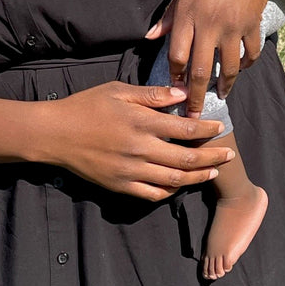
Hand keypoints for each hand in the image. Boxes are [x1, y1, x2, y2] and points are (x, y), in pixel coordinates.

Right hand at [45, 82, 235, 200]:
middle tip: (229, 155)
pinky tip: (181, 184)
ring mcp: (130, 171)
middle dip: (213, 157)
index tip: (220, 127)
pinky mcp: (120, 186)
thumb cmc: (86, 106)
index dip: (207, 130)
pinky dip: (171, 191)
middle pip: (187, 158)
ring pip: (174, 179)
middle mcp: (139, 149)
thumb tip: (181, 94)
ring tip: (213, 172)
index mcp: (141, 122)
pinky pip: (153, 194)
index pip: (185, 129)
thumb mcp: (119, 91)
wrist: (55, 134)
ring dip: (198, 177)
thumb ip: (152, 95)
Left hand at [146, 0, 278, 115]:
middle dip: (194, 97)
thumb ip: (169, 15)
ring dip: (223, 86)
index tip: (173, 91)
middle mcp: (208, 23)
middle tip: (193, 116)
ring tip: (220, 96)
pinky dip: (245, 66)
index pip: (176, 55)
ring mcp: (232, 26)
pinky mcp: (252, 24)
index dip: (174, 76)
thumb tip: (150, 38)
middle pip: (198, 70)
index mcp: (187, 14)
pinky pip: (249, 54)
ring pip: (227, 68)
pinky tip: (240, 71)